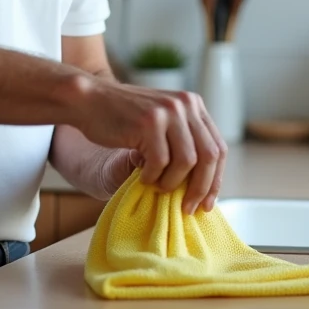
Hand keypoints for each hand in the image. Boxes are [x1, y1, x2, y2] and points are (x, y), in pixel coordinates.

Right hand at [72, 79, 226, 213]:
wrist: (90, 100)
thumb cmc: (124, 118)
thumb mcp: (163, 122)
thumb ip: (183, 142)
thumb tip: (205, 187)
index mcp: (193, 105)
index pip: (218, 147)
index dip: (216, 179)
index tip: (208, 202)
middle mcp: (185, 104)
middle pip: (208, 156)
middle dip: (201, 188)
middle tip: (188, 207)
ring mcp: (168, 110)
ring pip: (187, 161)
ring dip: (172, 182)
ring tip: (158, 186)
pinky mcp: (149, 121)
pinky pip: (160, 161)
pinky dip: (152, 176)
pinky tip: (142, 176)